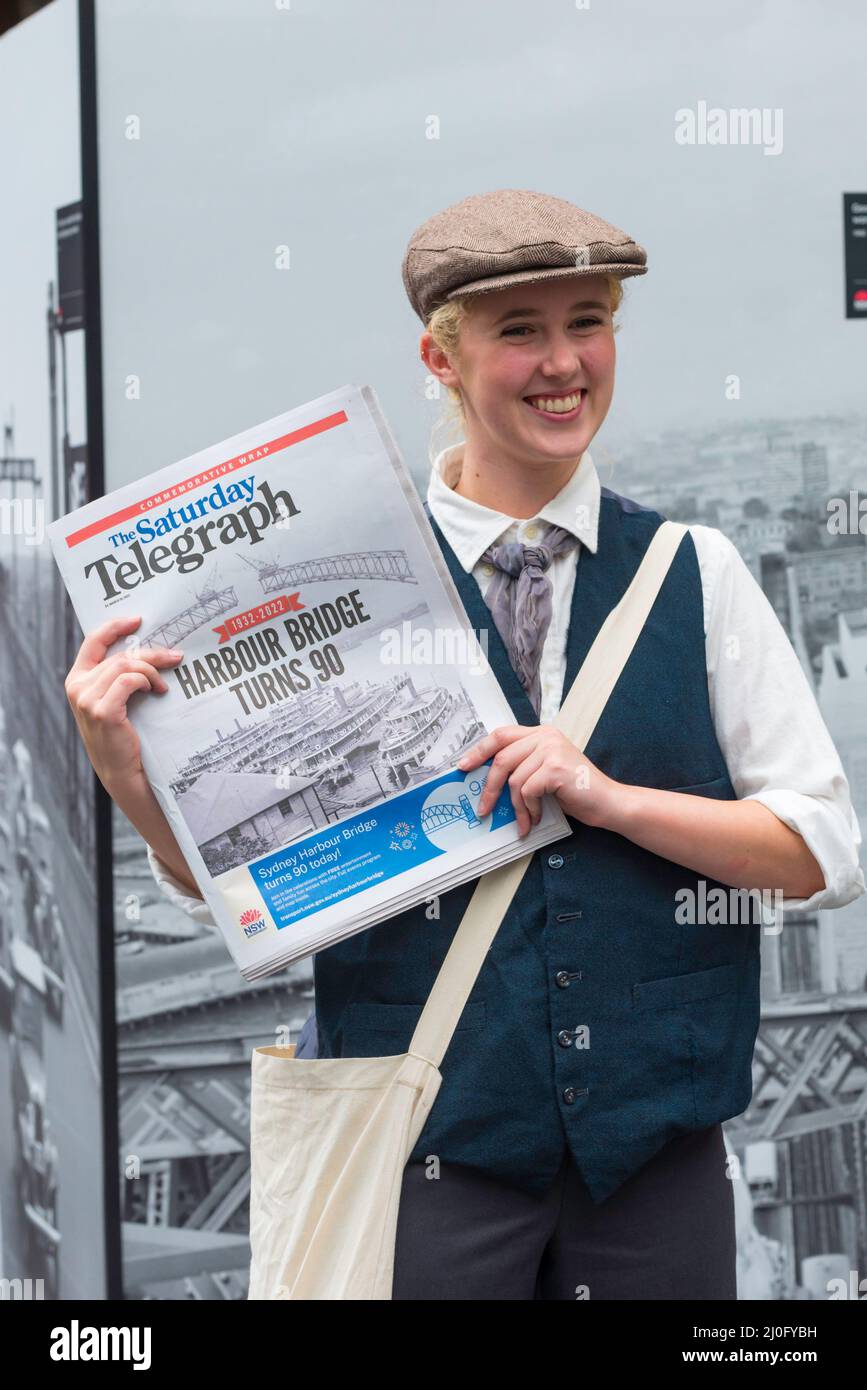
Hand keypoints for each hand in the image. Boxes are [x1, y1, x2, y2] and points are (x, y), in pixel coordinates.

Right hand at [64, 614, 184, 790]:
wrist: (124, 772)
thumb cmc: (124, 735)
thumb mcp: (116, 701)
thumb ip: (119, 677)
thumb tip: (148, 651)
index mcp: (77, 681)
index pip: (92, 642)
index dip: (114, 627)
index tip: (138, 620)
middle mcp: (77, 688)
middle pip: (119, 655)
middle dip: (150, 653)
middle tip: (175, 656)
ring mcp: (86, 700)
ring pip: (126, 666)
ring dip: (152, 670)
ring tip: (164, 683)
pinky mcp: (102, 711)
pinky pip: (130, 681)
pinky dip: (147, 681)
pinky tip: (158, 692)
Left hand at [457, 723, 621, 835]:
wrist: (608, 802)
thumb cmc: (576, 791)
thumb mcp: (545, 772)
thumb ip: (523, 765)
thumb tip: (487, 779)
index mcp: (541, 733)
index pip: (501, 735)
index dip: (479, 750)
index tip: (463, 766)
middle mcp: (545, 736)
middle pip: (501, 758)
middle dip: (489, 787)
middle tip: (483, 809)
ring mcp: (551, 749)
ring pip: (514, 779)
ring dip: (516, 806)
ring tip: (524, 820)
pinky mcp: (555, 767)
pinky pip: (527, 791)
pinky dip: (528, 809)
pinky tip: (536, 818)